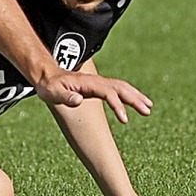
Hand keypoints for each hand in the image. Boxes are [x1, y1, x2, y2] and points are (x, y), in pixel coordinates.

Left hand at [37, 71, 152, 123]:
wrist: (47, 76)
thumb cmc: (50, 87)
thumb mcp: (53, 93)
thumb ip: (66, 97)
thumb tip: (78, 100)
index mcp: (88, 83)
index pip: (108, 93)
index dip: (117, 105)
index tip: (125, 120)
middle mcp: (96, 81)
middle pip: (120, 87)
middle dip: (134, 99)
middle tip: (147, 111)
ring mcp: (98, 83)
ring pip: (121, 87)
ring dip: (135, 96)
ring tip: (149, 107)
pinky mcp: (98, 87)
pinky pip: (117, 89)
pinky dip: (129, 95)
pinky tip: (136, 102)